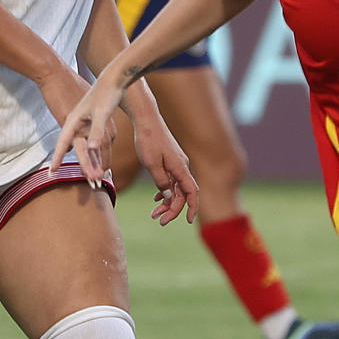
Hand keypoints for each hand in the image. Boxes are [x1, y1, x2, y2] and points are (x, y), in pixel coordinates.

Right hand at [48, 73, 121, 186]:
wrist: (114, 77)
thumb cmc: (106, 91)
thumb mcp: (101, 111)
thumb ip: (97, 131)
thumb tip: (91, 149)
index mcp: (75, 120)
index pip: (63, 142)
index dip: (57, 157)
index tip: (51, 171)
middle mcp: (80, 123)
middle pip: (80, 148)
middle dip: (86, 166)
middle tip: (94, 182)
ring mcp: (86, 123)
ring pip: (88, 147)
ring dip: (94, 162)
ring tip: (99, 178)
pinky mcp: (94, 122)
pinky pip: (93, 141)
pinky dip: (97, 152)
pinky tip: (98, 161)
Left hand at [129, 108, 198, 225]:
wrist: (146, 118)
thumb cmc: (148, 139)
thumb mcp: (151, 163)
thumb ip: (161, 181)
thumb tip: (168, 196)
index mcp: (180, 168)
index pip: (192, 192)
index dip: (192, 208)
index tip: (187, 220)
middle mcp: (182, 167)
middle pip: (183, 194)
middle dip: (173, 209)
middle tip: (159, 220)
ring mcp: (176, 164)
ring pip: (176, 189)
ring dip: (167, 203)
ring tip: (154, 214)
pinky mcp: (170, 161)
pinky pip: (171, 181)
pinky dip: (165, 192)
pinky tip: (157, 199)